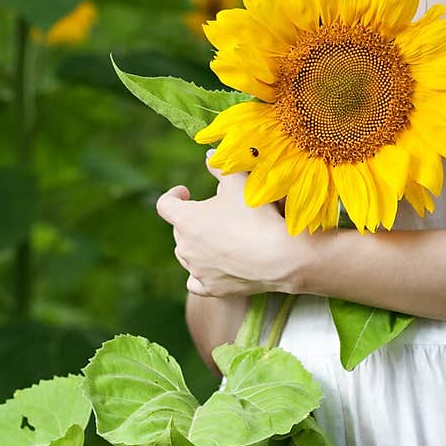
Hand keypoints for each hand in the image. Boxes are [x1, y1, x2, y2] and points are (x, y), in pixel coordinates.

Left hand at [155, 150, 298, 296]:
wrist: (280, 257)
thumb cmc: (257, 216)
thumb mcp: (239, 182)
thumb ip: (220, 167)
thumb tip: (209, 156)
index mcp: (185, 219)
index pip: (164, 205)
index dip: (174, 195)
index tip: (187, 191)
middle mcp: (184, 247)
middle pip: (179, 230)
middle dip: (192, 220)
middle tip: (216, 213)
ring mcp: (196, 270)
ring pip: (187, 255)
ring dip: (198, 245)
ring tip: (219, 237)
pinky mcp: (211, 288)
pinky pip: (196, 281)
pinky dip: (201, 274)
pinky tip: (210, 268)